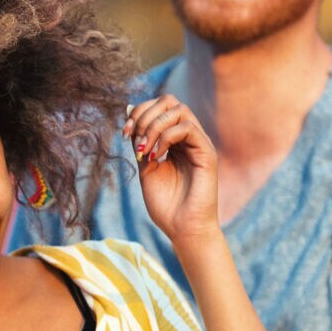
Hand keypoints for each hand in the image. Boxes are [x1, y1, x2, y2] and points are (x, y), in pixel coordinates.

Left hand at [123, 95, 218, 242]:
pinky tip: (156, 156)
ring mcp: (199, 143)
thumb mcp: (146, 168)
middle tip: (133, 137)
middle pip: (170, 101)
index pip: (160, 107)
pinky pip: (187, 128)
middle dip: (145, 114)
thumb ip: (140, 142)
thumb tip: (129, 111)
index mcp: (175, 140)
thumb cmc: (166, 205)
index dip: (139, 112)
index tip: (124, 133)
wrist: (183, 230)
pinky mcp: (207, 153)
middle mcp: (189, 138)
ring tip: (144, 150)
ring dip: (154, 125)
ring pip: (179, 110)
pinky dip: (166, 137)